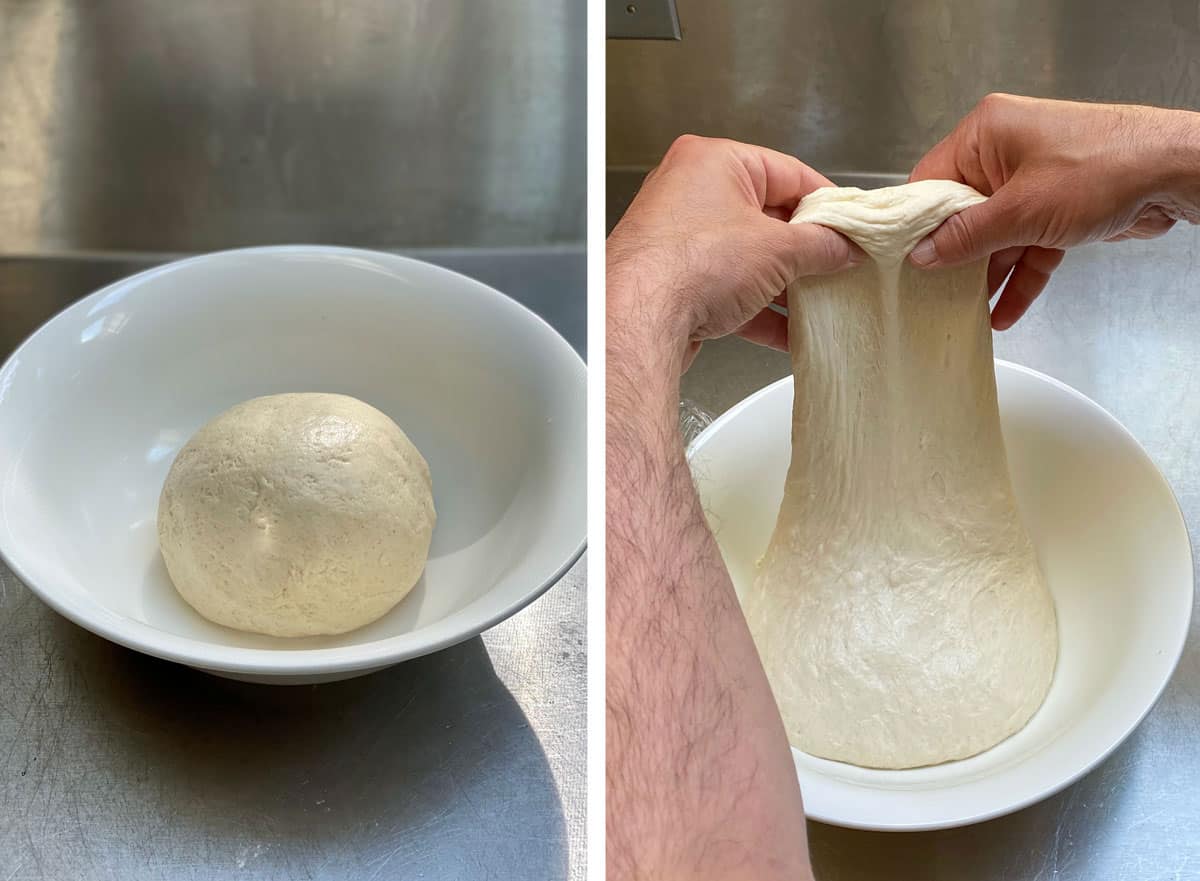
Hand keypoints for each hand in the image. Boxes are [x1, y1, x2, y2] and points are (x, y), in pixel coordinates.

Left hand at [607, 135, 860, 369]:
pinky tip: (789, 334)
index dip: (827, 203)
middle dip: (806, 249)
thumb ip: (821, 246)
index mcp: (713, 163)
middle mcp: (691, 194)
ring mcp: (681, 241)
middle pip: (769, 218)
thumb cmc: (690, 266)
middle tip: (840, 266)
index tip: (854, 226)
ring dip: (786, 285)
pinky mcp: (677, 283)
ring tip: (821, 302)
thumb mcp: (778, 250)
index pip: (788, 173)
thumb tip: (844, 248)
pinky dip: (760, 311)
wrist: (637, 321)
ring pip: (749, 259)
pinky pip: (729, 291)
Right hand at [909, 93, 1199, 328]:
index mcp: (986, 133)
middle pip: (961, 213)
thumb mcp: (1021, 210)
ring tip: (966, 311)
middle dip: (953, 256)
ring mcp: (1032, 181)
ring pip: (995, 235)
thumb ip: (967, 237)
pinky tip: (1005, 310)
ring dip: (987, 274)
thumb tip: (923, 255)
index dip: (917, 223)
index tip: (903, 259)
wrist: (1176, 174)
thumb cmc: (1106, 166)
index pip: (930, 180)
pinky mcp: (1056, 208)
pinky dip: (1018, 276)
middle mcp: (1005, 152)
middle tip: (931, 290)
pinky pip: (1025, 246)